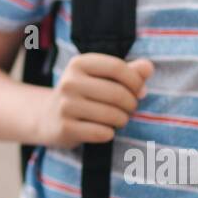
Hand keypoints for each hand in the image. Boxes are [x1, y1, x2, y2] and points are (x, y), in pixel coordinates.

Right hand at [34, 53, 153, 147]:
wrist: (49, 117)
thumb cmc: (85, 94)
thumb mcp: (102, 77)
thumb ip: (129, 71)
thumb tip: (148, 67)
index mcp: (79, 63)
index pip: (117, 67)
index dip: (136, 81)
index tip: (139, 91)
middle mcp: (69, 82)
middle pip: (117, 93)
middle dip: (131, 104)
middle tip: (129, 109)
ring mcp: (65, 105)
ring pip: (112, 115)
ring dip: (122, 120)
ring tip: (118, 119)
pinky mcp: (65, 128)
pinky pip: (102, 133)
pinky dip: (109, 133)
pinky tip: (103, 130)